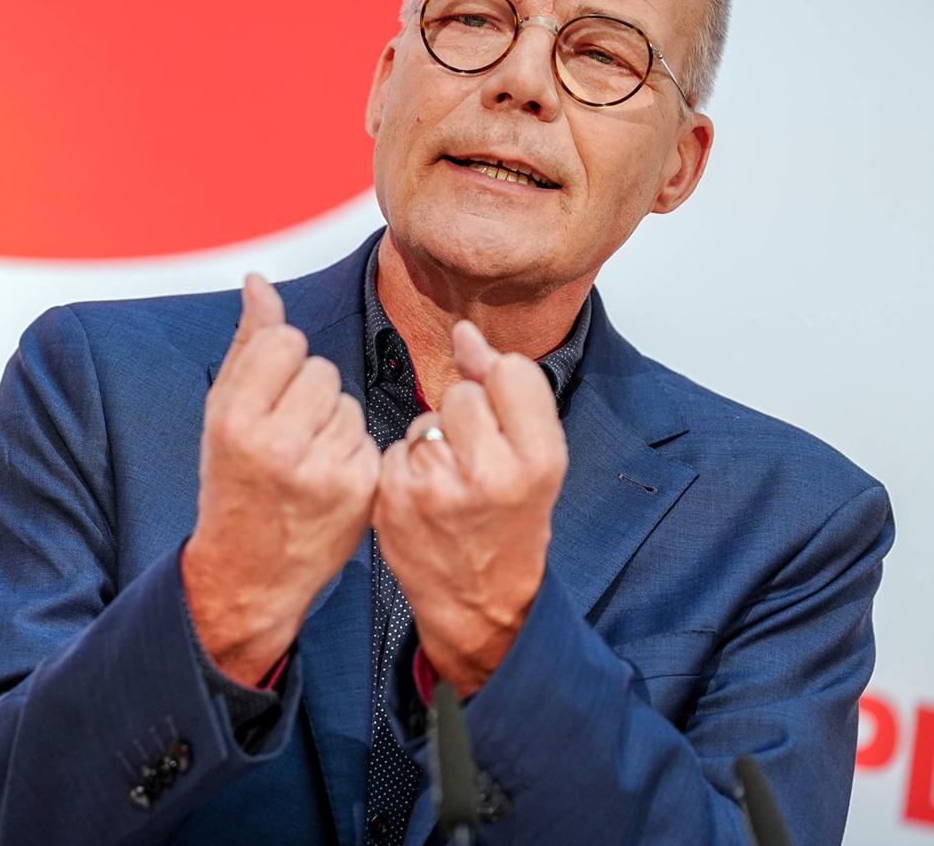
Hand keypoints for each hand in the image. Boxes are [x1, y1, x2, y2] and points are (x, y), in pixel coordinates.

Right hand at [183, 274, 380, 684]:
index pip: (285, 342)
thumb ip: (246, 344)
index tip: (267, 399)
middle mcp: (279, 443)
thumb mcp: (221, 414)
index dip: (279, 365)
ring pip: (347, 401)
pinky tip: (326, 478)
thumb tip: (258, 281)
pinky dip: (350, 450)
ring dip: (331, 422)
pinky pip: (366, 436)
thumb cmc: (232, 486)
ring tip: (304, 459)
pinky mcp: (360, 488)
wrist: (249, 571)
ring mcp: (323, 469)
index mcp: (237, 419)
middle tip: (286, 436)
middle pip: (321, 369)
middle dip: (307, 394)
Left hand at [375, 320, 567, 694]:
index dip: (502, 391)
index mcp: (539, 457)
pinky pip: (396, 446)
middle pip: (461, 394)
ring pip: (424, 418)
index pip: (510, 370)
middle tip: (478, 465)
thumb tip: (464, 332)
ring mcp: (437, 485)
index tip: (505, 424)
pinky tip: (426, 496)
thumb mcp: (537, 458)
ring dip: (434, 440)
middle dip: (466, 418)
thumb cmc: (513, 524)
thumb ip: (507, 389)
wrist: (480, 601)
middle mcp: (490, 470)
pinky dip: (408, 465)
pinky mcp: (395, 497)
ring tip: (452, 483)